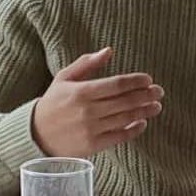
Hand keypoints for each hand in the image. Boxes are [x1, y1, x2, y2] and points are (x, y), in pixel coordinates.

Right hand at [29, 47, 161, 158]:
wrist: (36, 134)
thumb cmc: (53, 103)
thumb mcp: (64, 78)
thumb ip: (86, 64)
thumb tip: (109, 50)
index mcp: (81, 91)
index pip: (116, 84)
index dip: (136, 81)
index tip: (148, 80)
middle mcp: (88, 110)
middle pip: (125, 101)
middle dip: (146, 95)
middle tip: (159, 92)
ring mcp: (91, 129)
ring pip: (125, 118)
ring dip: (145, 111)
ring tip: (156, 106)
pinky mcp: (93, 145)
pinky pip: (119, 136)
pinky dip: (134, 129)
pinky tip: (142, 122)